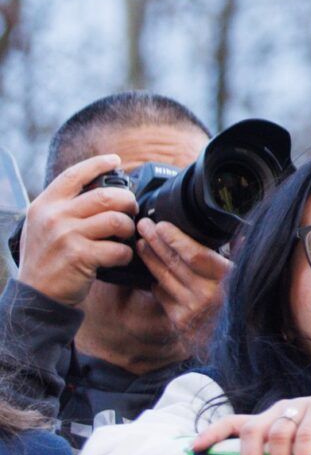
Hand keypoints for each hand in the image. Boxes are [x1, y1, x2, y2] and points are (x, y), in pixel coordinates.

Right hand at [16, 154, 136, 305]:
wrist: (34, 294)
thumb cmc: (45, 257)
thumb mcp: (41, 225)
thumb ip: (63, 206)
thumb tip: (96, 187)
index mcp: (44, 205)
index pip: (74, 175)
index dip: (98, 164)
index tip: (115, 160)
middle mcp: (54, 217)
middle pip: (107, 195)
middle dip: (128, 201)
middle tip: (132, 209)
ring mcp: (67, 236)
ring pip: (117, 220)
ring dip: (129, 228)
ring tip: (126, 235)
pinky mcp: (80, 257)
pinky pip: (118, 249)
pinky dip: (126, 254)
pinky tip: (120, 257)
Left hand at [136, 219, 230, 349]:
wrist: (233, 339)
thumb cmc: (240, 300)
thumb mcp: (246, 277)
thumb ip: (241, 256)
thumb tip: (242, 238)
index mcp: (227, 278)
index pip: (195, 254)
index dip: (175, 239)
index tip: (162, 225)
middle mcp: (209, 294)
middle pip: (174, 262)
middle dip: (156, 242)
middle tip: (143, 226)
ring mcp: (192, 308)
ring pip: (163, 277)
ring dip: (150, 258)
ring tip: (142, 243)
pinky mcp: (179, 320)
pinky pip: (162, 294)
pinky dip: (156, 281)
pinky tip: (151, 269)